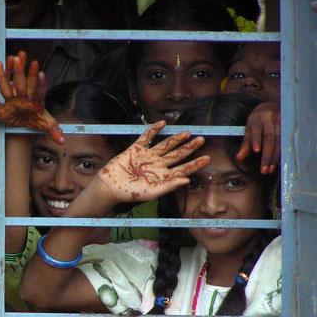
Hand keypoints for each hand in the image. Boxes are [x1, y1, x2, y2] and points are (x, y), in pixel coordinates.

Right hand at [0, 51, 63, 144]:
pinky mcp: (3, 108)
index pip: (39, 91)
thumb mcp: (47, 124)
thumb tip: (62, 141)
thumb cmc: (37, 119)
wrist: (26, 122)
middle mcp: (23, 97)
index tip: (41, 73)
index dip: (40, 84)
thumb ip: (55, 131)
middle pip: (21, 84)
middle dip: (20, 72)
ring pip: (6, 87)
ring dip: (3, 75)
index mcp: (35, 101)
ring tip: (0, 61)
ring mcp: (12, 101)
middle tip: (19, 57)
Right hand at [95, 121, 209, 202]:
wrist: (110, 186)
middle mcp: (158, 165)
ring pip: (165, 145)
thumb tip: (187, 180)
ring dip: (176, 139)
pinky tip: (162, 123)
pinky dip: (154, 130)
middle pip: (177, 154)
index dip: (195, 164)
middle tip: (201, 140)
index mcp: (163, 176)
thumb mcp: (152, 192)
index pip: (183, 169)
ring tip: (187, 133)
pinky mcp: (136, 149)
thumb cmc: (130, 193)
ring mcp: (148, 156)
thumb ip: (169, 186)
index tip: (207, 158)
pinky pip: (147, 137)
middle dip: (189, 148)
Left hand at [236, 102, 279, 173]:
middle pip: (269, 138)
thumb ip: (245, 144)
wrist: (270, 107)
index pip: (256, 130)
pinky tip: (279, 163)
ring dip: (275, 157)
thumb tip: (239, 158)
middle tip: (263, 170)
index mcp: (257, 119)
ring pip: (279, 141)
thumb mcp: (249, 130)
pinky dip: (282, 153)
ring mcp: (281, 122)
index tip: (256, 151)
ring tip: (270, 169)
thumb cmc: (257, 122)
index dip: (257, 140)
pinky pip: (286, 141)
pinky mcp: (288, 126)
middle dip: (267, 155)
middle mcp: (270, 120)